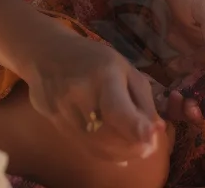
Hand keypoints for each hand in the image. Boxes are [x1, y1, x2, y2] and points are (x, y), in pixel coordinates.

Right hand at [20, 27, 169, 164]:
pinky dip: (105, 152)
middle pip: (111, 137)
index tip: (151, 139)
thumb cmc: (93, 59)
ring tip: (133, 145)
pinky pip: (85, 147)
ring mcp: (64, 110)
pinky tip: (114, 146)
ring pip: (98, 147)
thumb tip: (157, 132)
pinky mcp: (55, 122)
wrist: (47, 52)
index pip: (118, 109)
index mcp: (103, 75)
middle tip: (148, 144)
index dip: (136, 128)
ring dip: (121, 152)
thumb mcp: (124, 69)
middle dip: (135, 146)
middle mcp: (80, 94)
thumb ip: (142, 101)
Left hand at [153, 0, 204, 127]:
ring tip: (173, 108)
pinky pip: (180, 82)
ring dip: (186, 103)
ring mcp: (200, 62)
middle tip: (185, 114)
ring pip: (195, 91)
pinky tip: (164, 100)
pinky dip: (174, 92)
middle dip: (199, 107)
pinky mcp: (184, 61)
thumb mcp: (203, 6)